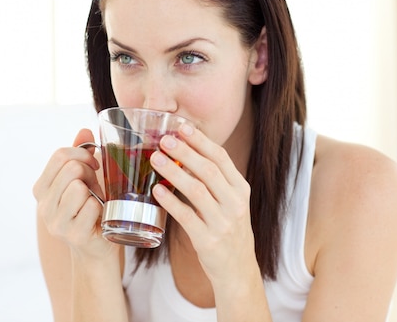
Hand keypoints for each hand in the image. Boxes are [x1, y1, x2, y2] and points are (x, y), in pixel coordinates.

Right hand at [33, 128, 114, 257]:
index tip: (93, 163)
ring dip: (95, 191)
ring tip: (96, 201)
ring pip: (79, 187)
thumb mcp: (84, 180)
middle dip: (90, 172)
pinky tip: (99, 217)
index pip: (59, 155)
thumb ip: (81, 155)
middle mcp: (43, 205)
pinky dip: (101, 207)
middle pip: (71, 168)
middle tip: (95, 185)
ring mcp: (56, 222)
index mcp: (41, 188)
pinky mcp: (73, 235)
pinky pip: (92, 206)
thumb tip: (85, 131)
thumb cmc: (91, 209)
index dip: (82, 153)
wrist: (96, 249)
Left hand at [150, 124, 258, 287]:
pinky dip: (171, 201)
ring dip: (174, 172)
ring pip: (197, 191)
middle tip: (164, 139)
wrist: (237, 269)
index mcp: (240, 189)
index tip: (182, 127)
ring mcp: (223, 223)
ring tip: (155, 159)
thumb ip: (214, 181)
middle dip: (185, 152)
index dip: (201, 141)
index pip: (221, 158)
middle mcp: (235, 204)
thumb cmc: (228, 229)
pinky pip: (187, 217)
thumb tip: (184, 152)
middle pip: (209, 171)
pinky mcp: (208, 240)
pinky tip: (157, 190)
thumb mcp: (230, 202)